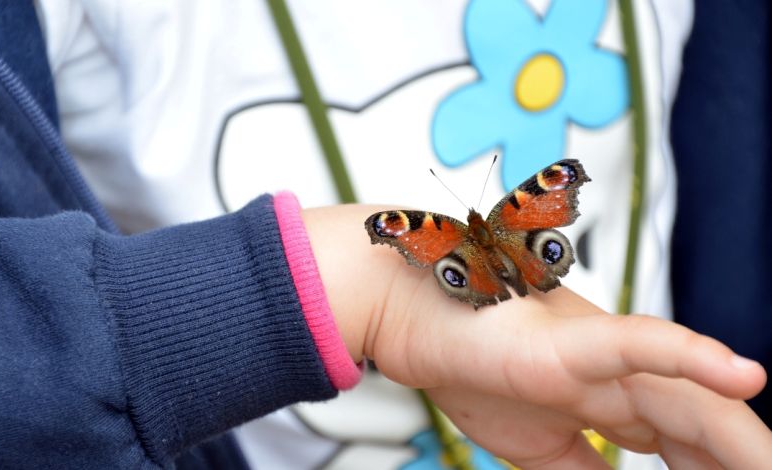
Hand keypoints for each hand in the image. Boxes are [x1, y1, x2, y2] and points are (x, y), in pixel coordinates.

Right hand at [303, 204, 769, 468]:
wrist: (406, 312)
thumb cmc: (463, 359)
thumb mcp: (532, 444)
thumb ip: (582, 468)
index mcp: (612, 394)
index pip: (685, 442)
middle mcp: (618, 373)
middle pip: (702, 427)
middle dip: (738, 463)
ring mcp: (597, 355)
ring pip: (689, 399)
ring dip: (742, 444)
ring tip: (770, 468)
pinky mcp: (568, 340)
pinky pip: (638, 343)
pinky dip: (690, 357)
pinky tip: (743, 374)